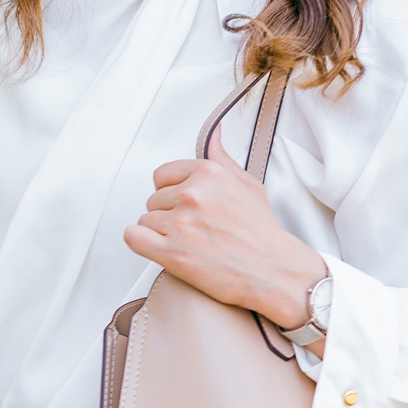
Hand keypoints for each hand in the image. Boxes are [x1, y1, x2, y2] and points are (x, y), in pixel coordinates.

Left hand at [124, 124, 328, 342]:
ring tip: (187, 243)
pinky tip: (160, 249)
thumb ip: (222, 158)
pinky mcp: (172, 252)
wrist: (274, 272)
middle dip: (169, 215)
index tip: (188, 208)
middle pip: (154, 200)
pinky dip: (142, 244)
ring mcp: (181, 224)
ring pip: (145, 220)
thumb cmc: (262, 233)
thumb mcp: (247, 184)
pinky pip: (133, 237)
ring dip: (160, 233)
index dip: (173, 194)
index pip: (162, 176)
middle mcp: (192, 195)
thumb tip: (213, 135)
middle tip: (194, 230)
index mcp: (208, 174)